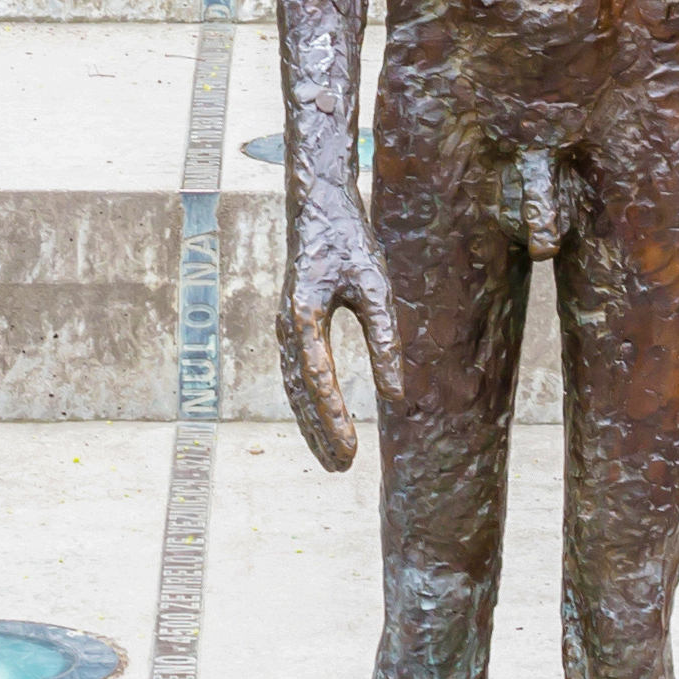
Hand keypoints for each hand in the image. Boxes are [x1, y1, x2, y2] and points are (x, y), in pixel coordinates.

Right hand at [276, 171, 396, 473]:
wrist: (317, 209)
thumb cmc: (351, 243)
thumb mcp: (378, 288)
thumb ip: (386, 342)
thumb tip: (396, 395)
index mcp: (305, 315)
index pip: (319, 379)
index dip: (334, 419)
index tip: (351, 450)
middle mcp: (285, 326)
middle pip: (300, 394)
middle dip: (320, 433)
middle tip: (342, 469)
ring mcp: (282, 328)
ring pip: (293, 389)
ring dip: (311, 425)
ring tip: (333, 459)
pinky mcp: (289, 327)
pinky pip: (293, 376)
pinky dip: (306, 405)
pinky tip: (321, 423)